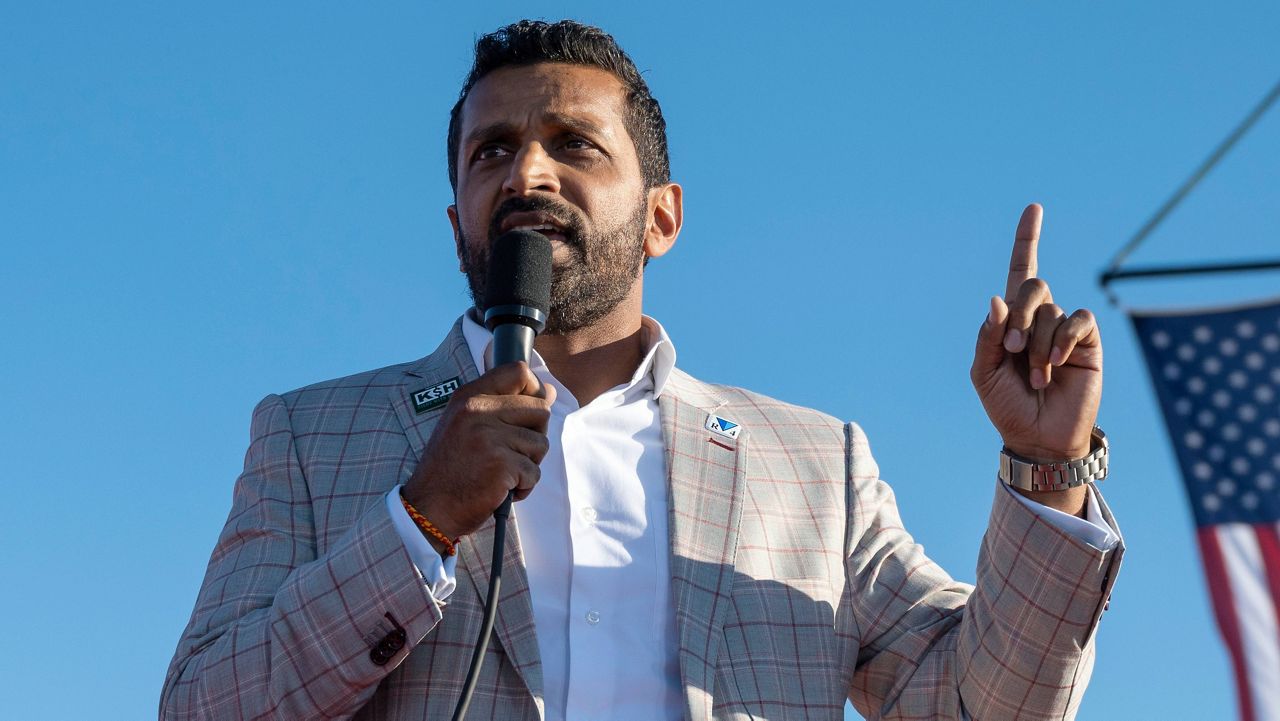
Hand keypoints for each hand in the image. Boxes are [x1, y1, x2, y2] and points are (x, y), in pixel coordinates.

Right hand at [403, 361, 554, 541]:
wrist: (429, 508)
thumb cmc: (452, 469)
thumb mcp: (470, 427)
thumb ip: (507, 406)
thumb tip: (550, 391)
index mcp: (468, 397)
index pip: (518, 371)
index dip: (533, 391)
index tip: (525, 415)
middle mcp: (477, 411)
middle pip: (540, 409)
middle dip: (536, 435)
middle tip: (513, 453)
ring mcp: (489, 437)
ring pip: (541, 444)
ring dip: (529, 465)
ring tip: (502, 474)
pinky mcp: (500, 465)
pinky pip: (534, 473)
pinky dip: (524, 487)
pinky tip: (501, 490)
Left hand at [970, 204, 1101, 513]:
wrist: (1037, 438)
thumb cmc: (1006, 406)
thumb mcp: (983, 372)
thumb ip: (987, 336)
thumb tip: (996, 299)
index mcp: (1012, 320)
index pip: (1020, 271)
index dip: (1027, 240)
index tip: (1034, 208)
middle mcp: (1040, 318)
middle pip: (1032, 285)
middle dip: (1018, 315)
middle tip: (1012, 350)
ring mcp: (1065, 329)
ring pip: (1050, 310)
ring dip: (1036, 344)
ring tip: (1035, 377)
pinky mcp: (1087, 342)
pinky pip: (1076, 320)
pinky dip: (1061, 340)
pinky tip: (1055, 366)